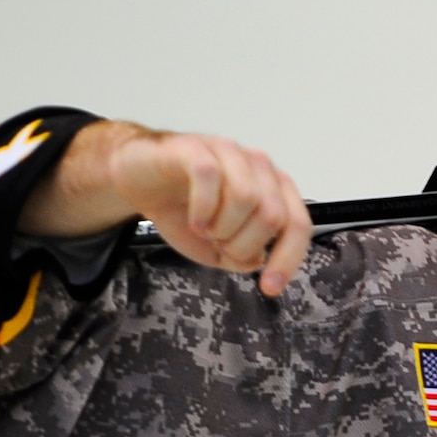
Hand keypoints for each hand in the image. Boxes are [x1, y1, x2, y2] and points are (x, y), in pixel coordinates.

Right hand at [20, 120, 312, 296]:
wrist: (139, 180)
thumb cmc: (184, 209)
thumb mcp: (217, 249)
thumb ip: (243, 257)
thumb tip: (259, 259)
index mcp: (273, 190)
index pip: (298, 226)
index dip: (287, 260)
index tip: (268, 288)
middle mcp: (258, 166)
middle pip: (272, 216)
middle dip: (242, 244)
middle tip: (217, 243)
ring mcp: (229, 152)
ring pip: (246, 198)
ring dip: (221, 227)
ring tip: (203, 228)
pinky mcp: (196, 148)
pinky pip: (210, 177)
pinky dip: (202, 208)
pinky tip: (194, 218)